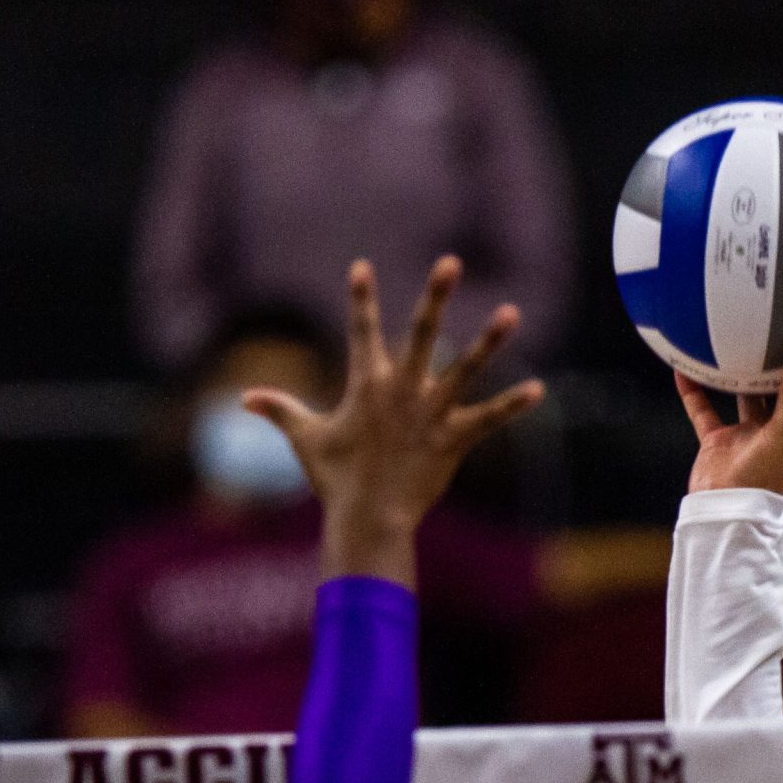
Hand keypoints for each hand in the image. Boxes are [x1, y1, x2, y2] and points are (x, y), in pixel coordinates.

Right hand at [243, 256, 545, 587]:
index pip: (361, 331)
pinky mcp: (453, 440)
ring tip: (511, 312)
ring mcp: (430, 414)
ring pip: (464, 368)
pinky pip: (487, 419)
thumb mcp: (306, 440)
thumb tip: (244, 398)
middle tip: (450, 261)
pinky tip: (538, 389)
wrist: (367, 521)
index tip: (361, 266)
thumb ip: (281, 411)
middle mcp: (401, 391)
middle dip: (435, 296)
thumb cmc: (336, 481)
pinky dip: (511, 406)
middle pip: (420, 333)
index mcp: (367, 385)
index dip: (361, 298)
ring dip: (489, 341)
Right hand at [677, 331, 782, 495]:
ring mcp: (751, 430)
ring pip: (750, 391)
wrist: (726, 510)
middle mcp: (782, 421)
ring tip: (742, 333)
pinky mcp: (721, 439)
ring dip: (745, 369)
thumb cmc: (764, 474)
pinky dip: (694, 391)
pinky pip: (705, 409)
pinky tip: (683, 369)